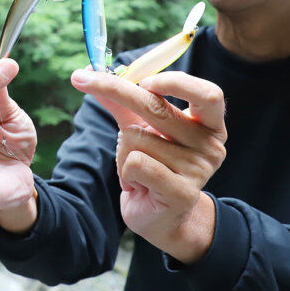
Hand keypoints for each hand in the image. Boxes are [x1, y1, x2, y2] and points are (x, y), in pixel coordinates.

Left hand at [70, 69, 226, 263]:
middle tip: (79, 79)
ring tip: (137, 170)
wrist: (159, 217)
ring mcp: (199, 170)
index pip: (206, 94)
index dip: (176, 82)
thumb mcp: (139, 128)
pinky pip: (135, 162)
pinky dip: (125, 170)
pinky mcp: (182, 193)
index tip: (142, 79)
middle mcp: (210, 145)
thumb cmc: (152, 168)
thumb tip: (91, 72)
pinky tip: (137, 184)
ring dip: (123, 151)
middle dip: (114, 90)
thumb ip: (122, 102)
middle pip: (158, 107)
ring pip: (136, 137)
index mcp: (209, 124)